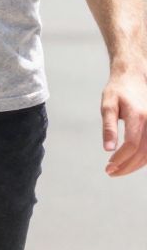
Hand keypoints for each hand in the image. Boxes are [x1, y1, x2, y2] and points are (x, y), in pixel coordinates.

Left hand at [101, 57, 146, 177]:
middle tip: (110, 172)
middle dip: (127, 166)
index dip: (121, 158)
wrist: (134, 77)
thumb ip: (108, 127)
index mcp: (138, 116)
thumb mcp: (107, 105)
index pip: (132, 144)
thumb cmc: (118, 91)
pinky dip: (143, 158)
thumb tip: (108, 149)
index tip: (108, 166)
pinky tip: (130, 162)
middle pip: (143, 152)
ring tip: (118, 170)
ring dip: (135, 165)